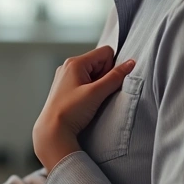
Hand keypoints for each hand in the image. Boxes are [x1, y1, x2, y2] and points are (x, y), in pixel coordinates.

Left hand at [32, 45, 133, 171]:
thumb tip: (131, 63)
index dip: (111, 67)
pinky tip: (84, 103)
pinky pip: (85, 82)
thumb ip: (115, 77)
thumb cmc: (70, 111)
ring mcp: (66, 77)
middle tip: (96, 94)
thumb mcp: (96, 93)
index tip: (104, 84)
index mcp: (75, 62)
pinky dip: (89, 91)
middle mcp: (68, 66)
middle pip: (99, 62)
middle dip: (104, 77)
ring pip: (93, 73)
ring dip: (97, 85)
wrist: (52, 131)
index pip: (105, 52)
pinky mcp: (65, 88)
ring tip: (89, 101)